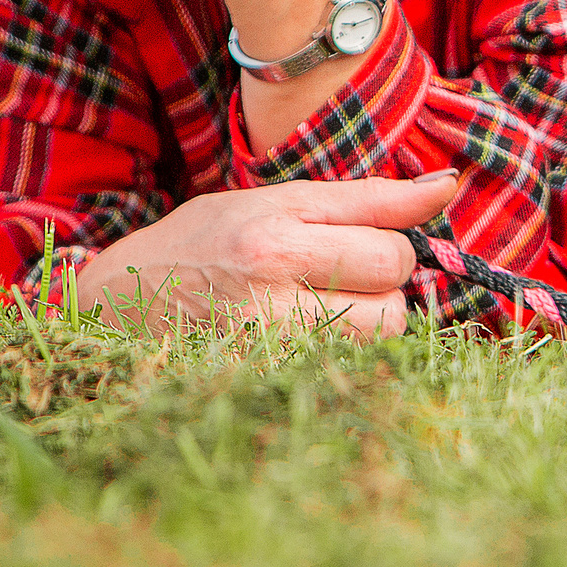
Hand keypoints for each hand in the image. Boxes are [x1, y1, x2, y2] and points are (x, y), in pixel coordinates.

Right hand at [69, 172, 458, 336]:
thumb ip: (366, 197)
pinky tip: (306, 332)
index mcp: (275, 234)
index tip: (373, 240)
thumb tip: (448, 184)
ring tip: (323, 302)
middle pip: (393, 301)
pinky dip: (342, 351)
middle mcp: (270, 294)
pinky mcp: (263, 381)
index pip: (389, 248)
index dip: (395, 244)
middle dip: (385, 284)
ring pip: (377, 340)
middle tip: (343, 272)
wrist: (119, 299)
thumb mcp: (278, 199)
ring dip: (370, 321)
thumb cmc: (209, 237)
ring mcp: (265, 348)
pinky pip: (344, 369)